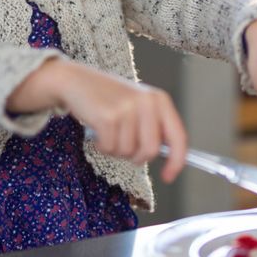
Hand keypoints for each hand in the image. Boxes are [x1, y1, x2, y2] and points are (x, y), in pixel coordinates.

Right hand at [6, 60, 188, 181]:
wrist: (78, 80)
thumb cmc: (109, 98)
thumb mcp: (139, 106)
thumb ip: (155, 127)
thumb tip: (170, 158)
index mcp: (160, 100)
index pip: (178, 136)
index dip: (177, 161)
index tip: (168, 176)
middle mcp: (147, 102)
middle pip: (151, 150)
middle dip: (136, 155)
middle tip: (123, 143)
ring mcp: (127, 109)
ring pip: (128, 152)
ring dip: (116, 148)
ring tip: (109, 129)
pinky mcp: (108, 117)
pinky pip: (110, 148)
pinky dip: (102, 145)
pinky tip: (98, 129)